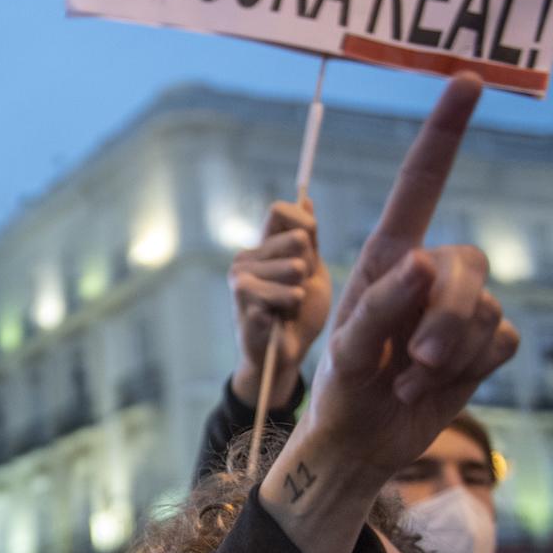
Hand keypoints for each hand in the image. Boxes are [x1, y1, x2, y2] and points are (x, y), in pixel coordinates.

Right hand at [231, 200, 330, 408]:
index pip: (281, 211)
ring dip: (300, 290)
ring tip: (288, 306)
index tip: (310, 249)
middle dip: (307, 265)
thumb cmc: (299, 315)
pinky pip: (286, 292)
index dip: (305, 225)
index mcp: (263, 247)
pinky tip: (279, 317)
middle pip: (295, 238)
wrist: (285, 354)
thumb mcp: (313, 271)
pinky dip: (291, 307)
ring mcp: (239, 277)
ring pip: (293, 267)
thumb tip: (306, 198)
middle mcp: (245, 257)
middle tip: (296, 288)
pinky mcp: (242, 298)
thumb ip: (309, 238)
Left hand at [261, 75, 518, 552]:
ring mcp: (461, 308)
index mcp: (388, 257)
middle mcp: (429, 273)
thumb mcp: (347, 346)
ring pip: (487, 307)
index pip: (420, 186)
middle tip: (416, 358)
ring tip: (408, 375)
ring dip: (449, 350)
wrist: (360, 437)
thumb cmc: (342, 383)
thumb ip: (380, 304)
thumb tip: (425, 261)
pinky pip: (501, 342)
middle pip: (467, 263)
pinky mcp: (485, 344)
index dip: (443, 133)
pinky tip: (434, 384)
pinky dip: (468, 370)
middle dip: (447, 313)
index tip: (465, 80)